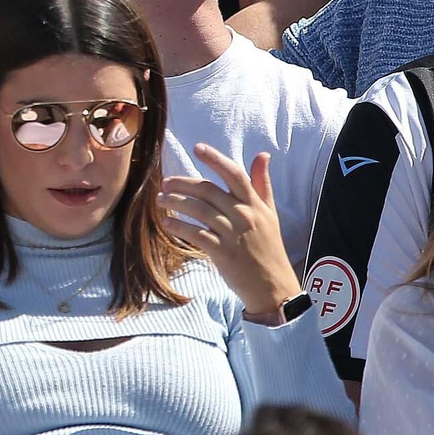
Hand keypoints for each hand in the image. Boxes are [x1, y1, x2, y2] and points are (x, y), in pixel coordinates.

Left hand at [159, 144, 301, 318]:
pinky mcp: (223, 253)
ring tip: (160, 200)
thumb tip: (262, 155)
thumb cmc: (268, 246)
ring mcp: (233, 234)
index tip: (197, 148)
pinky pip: (195, 234)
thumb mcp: (270, 213)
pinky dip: (179, 226)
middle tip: (165, 182)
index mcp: (255, 204)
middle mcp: (244, 215)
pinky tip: (166, 223)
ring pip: (198, 210)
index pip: (235, 174)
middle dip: (182, 184)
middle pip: (208, 191)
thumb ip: (262, 184)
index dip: (215, 159)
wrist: (273, 285)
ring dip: (175, 202)